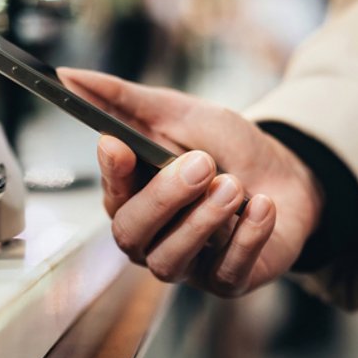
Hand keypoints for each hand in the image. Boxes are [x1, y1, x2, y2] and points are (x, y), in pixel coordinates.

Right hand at [58, 68, 323, 296]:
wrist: (289, 172)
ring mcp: (187, 265)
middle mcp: (151, 238)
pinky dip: (247, 237)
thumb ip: (124, 100)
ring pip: (170, 260)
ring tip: (234, 184)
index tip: (117, 143)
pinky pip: (226, 272)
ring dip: (202, 221)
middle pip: (132, 234)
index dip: (111, 173)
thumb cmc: (224, 147)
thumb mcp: (178, 113)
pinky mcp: (227, 282)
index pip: (110, 193)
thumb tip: (67, 76)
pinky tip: (262, 205)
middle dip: (164, 198)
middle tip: (201, 163)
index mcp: (131, 199)